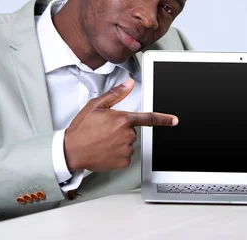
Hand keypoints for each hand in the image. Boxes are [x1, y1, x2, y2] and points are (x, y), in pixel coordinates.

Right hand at [63, 78, 177, 171]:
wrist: (71, 151)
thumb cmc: (82, 128)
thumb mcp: (96, 106)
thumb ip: (116, 94)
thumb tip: (129, 84)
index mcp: (122, 119)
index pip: (148, 118)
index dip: (164, 119)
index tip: (174, 120)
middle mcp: (127, 135)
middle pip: (132, 131)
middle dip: (122, 129)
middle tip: (105, 130)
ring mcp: (125, 150)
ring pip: (129, 143)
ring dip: (119, 141)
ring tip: (102, 141)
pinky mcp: (122, 162)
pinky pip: (125, 156)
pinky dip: (118, 154)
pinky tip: (105, 150)